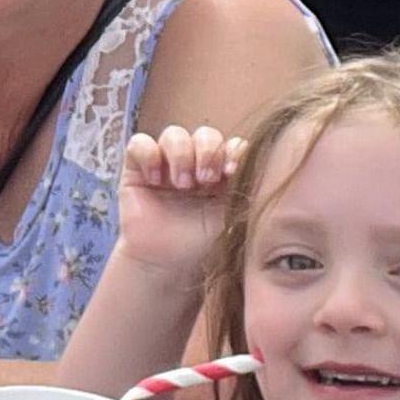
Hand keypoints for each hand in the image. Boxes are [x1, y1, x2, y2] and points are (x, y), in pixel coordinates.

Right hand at [114, 126, 243, 285]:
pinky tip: (155, 180)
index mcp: (223, 172)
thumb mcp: (234, 216)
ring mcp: (165, 165)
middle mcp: (195, 164)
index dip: (233, 151)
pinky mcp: (136, 169)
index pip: (231, 144)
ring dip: (180, 154)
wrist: (168, 265)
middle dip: (207, 152)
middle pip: (205, 134)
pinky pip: (139, 144)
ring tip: (182, 184)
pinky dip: (148, 155)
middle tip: (205, 181)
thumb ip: (248, 189)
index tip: (232, 172)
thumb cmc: (204, 245)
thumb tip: (263, 163)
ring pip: (173, 134)